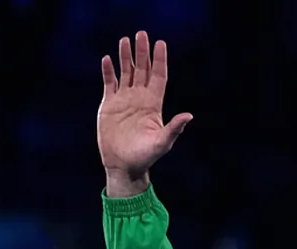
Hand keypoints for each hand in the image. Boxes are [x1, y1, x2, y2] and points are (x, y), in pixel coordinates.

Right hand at [98, 31, 192, 195]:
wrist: (124, 166)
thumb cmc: (146, 156)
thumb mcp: (162, 142)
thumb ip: (174, 128)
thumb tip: (189, 116)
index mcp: (154, 104)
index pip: (158, 76)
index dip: (160, 60)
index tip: (161, 44)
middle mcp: (140, 98)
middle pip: (142, 69)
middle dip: (142, 52)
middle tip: (141, 34)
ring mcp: (124, 100)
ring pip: (126, 72)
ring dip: (125, 57)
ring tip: (124, 40)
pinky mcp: (109, 104)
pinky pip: (109, 83)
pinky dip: (108, 71)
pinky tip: (107, 59)